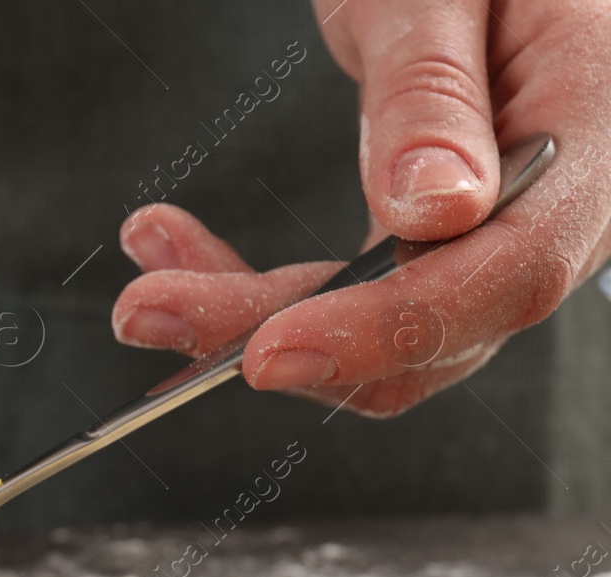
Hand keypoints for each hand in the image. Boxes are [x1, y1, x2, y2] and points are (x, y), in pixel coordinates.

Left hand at [111, 0, 610, 416]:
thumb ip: (435, 91)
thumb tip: (435, 210)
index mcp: (590, 128)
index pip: (507, 270)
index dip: (388, 328)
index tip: (272, 349)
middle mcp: (552, 200)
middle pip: (430, 325)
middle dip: (277, 332)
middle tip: (147, 310)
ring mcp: (487, 229)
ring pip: (373, 327)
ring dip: (246, 319)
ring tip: (145, 285)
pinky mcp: (426, 237)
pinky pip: (345, 293)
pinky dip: (254, 288)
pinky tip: (176, 249)